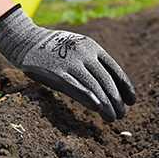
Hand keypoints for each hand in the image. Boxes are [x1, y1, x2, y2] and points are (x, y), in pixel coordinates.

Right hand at [0, 5, 136, 122]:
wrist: (26, 40)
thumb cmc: (53, 49)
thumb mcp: (76, 50)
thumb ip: (90, 65)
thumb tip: (107, 90)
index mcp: (92, 47)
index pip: (115, 69)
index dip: (125, 87)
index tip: (132, 101)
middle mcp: (84, 53)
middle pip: (107, 81)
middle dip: (117, 100)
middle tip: (122, 114)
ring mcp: (71, 62)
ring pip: (95, 87)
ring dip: (106, 105)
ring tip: (112, 117)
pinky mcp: (58, 72)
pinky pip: (77, 87)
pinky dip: (89, 97)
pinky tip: (97, 107)